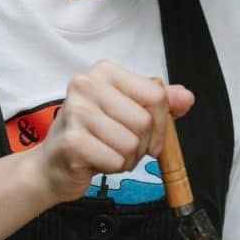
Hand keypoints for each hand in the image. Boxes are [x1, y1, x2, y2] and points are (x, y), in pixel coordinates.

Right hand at [33, 62, 194, 205]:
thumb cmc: (92, 136)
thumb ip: (157, 103)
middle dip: (141, 144)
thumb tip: (186, 98)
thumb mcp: (127, 112)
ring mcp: (76, 112)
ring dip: (127, 158)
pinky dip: (112, 168)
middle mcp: (87, 85)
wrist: (52, 165)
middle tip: (121, 146)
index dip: (162, 123)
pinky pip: (116, 161)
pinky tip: (96, 161)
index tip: (152, 136)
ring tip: (107, 152)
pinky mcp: (73, 141)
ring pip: (132, 143)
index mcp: (105, 71)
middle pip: (144, 121)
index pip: (156, 95)